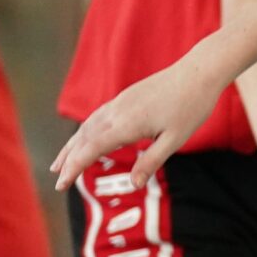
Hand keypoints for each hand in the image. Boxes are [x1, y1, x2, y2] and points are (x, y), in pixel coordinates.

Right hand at [52, 49, 223, 191]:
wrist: (199, 71)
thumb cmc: (191, 107)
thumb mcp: (175, 140)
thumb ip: (151, 162)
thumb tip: (133, 184)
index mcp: (127, 124)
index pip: (90, 149)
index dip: (74, 167)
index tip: (62, 185)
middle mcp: (117, 112)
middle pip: (84, 138)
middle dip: (68, 159)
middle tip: (57, 180)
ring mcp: (119, 102)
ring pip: (88, 126)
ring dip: (72, 145)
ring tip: (61, 162)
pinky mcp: (125, 97)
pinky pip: (98, 116)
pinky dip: (85, 131)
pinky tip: (84, 138)